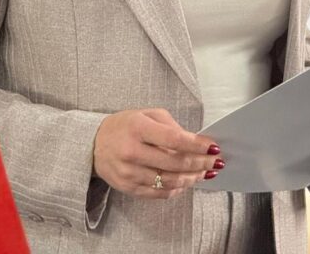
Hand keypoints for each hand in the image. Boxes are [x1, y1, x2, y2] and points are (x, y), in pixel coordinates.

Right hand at [92, 108, 223, 198]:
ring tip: (204, 173)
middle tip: (215, 162)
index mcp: (138, 128)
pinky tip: (186, 183)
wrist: (93, 143)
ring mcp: (129, 173)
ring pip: (169, 181)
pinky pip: (158, 193)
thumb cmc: (125, 125)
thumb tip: (196, 142)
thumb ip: (171, 126)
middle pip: (175, 163)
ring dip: (192, 178)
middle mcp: (132, 151)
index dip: (197, 145)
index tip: (213, 147)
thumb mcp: (147, 115)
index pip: (174, 139)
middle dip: (200, 163)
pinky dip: (176, 189)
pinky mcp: (127, 188)